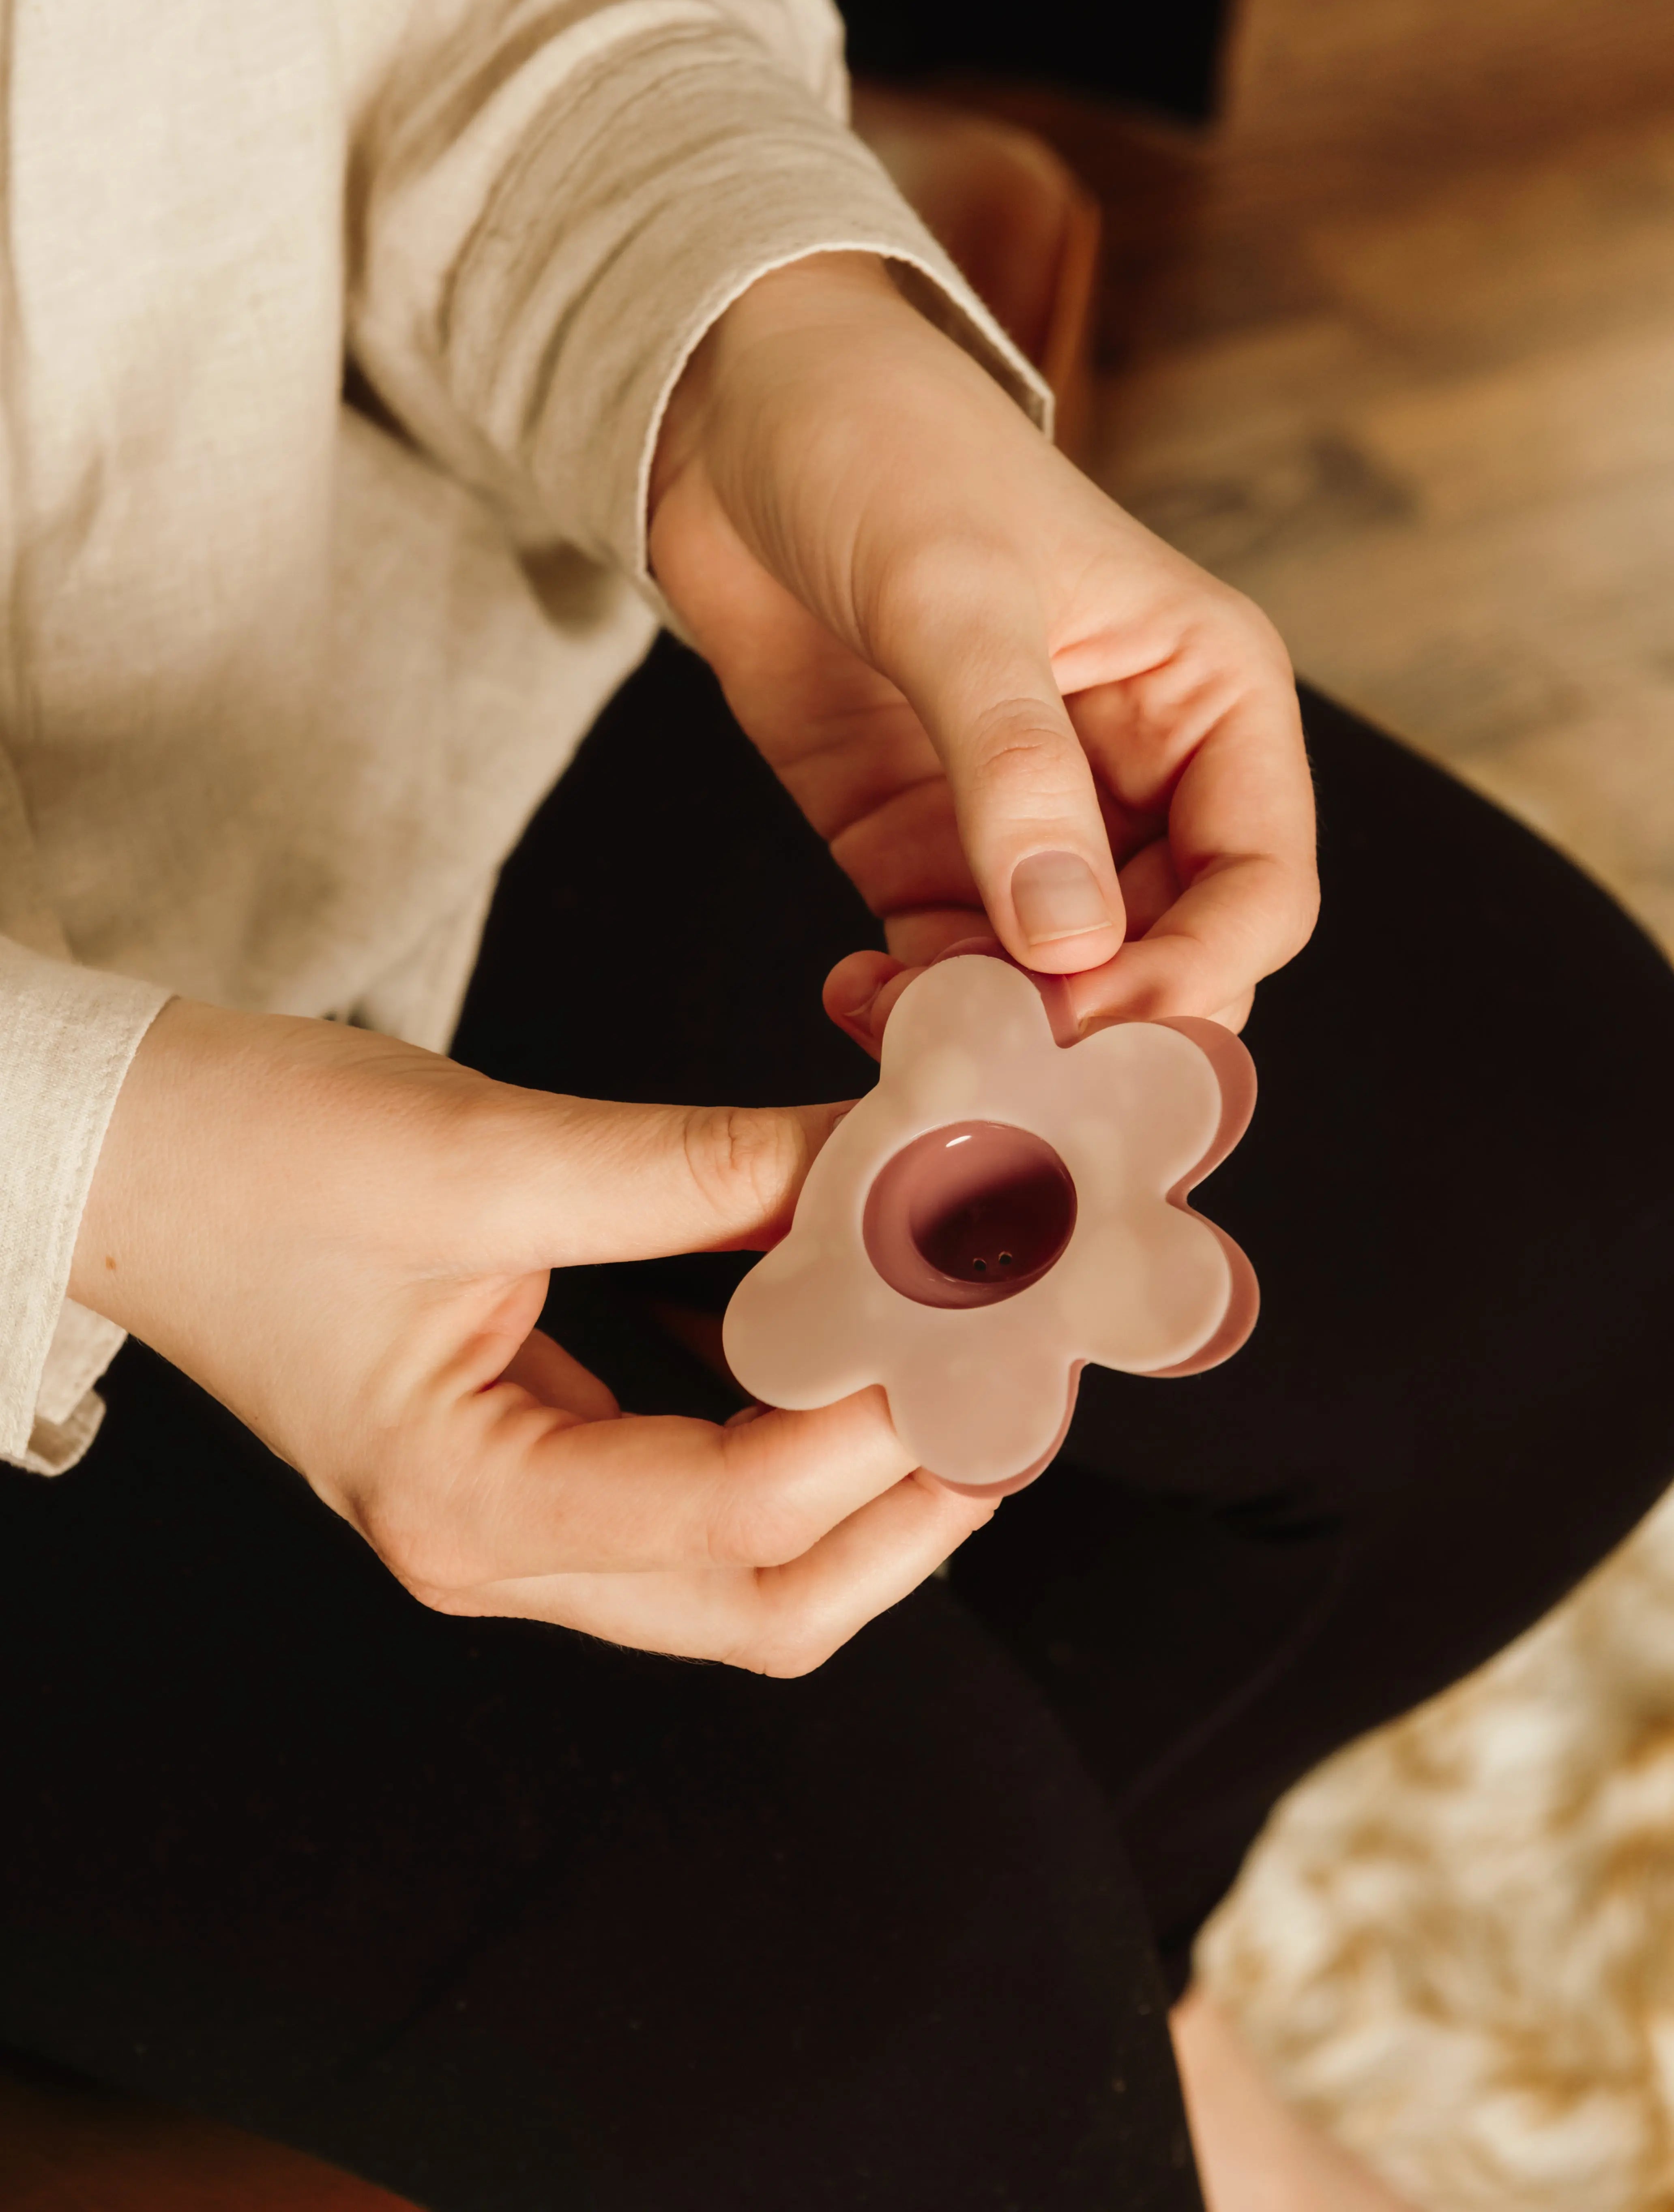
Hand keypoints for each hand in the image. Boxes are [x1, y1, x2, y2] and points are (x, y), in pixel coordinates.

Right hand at [70, 1001, 993, 1669]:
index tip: (975, 1299)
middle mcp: (493, 1549)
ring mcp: (511, 1518)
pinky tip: (831, 1329)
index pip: (735, 1514)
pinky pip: (698, 1491)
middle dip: (911, 1502)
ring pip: (743, 1567)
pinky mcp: (526, 1458)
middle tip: (1009, 1377)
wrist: (121, 1154)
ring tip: (956, 1358)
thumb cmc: (249, 1152)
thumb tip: (887, 1163)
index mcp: (464, 1505)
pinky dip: (792, 1431)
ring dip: (867, 1480)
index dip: (878, 1415)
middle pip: (764, 1601)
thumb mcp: (480, 1149)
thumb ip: (695, 1171)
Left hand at [650, 253, 1316, 1034]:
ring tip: (904, 1035)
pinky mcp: (928, 847)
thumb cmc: (882, 448)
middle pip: (1172, 958)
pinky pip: (953, 967)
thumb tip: (1072, 942)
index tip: (1088, 1019)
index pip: (1261, 888)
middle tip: (997, 1064)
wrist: (734, 415)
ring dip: (994, 1032)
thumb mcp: (954, 595)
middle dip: (1095, 1027)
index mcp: (1209, 698)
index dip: (1195, 975)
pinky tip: (854, 996)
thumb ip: (1014, 767)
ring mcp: (1032, 822)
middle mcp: (1140, 775)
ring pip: (1059, 986)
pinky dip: (915, 1006)